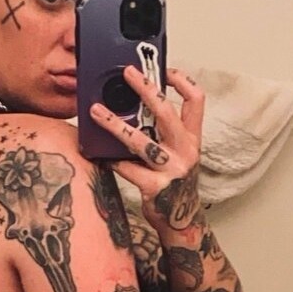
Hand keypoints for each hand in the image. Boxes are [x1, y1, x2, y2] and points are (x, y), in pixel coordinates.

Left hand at [89, 66, 205, 230]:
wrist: (182, 222)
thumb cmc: (174, 185)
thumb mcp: (178, 155)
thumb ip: (164, 134)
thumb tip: (136, 109)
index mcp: (193, 139)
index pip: (196, 100)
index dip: (182, 81)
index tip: (164, 69)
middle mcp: (186, 151)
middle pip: (166, 112)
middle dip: (146, 88)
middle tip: (127, 73)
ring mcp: (172, 169)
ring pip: (140, 140)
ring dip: (115, 124)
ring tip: (95, 111)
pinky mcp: (155, 187)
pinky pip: (127, 168)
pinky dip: (111, 160)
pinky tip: (97, 154)